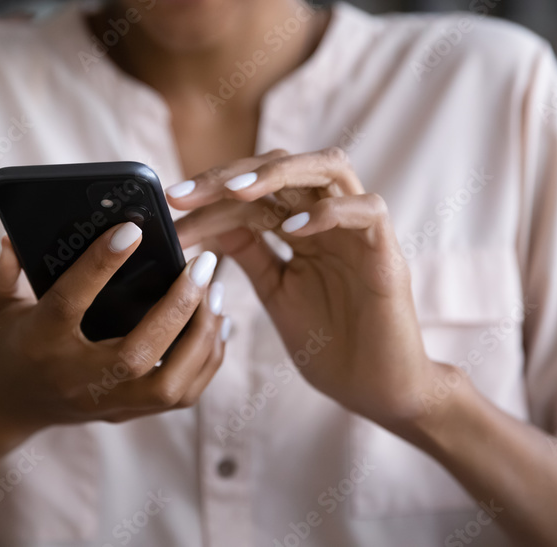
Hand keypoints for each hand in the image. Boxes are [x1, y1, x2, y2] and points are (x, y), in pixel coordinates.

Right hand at [0, 223, 227, 453]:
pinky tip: (216, 323)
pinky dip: (206, 359)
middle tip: (204, 264)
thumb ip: (0, 272)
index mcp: (39, 342)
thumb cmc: (4, 343)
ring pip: (169, 386)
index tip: (133, 229)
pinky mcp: (126, 413)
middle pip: (136, 355)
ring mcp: (104, 403)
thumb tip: (9, 240)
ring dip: (201, 337)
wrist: (3, 407)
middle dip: (178, 309)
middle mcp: (75, 378)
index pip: (70, 301)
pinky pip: (181, 395)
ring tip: (215, 291)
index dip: (101, 264)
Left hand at [168, 148, 442, 430]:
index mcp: (303, 226)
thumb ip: (250, 252)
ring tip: (236, 192)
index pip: (254, 192)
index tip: (168, 207)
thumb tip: (207, 223)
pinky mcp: (387, 253)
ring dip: (280, 173)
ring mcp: (360, 232)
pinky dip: (328, 212)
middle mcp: (331, 219)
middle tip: (183, 193)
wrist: (376, 391)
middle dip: (231, 174)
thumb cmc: (330, 345)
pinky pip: (368, 209)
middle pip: (284, 165)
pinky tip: (291, 230)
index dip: (208, 194)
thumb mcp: (276, 291)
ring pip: (330, 167)